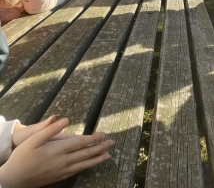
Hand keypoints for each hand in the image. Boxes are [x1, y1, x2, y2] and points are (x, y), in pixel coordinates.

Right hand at [0, 118, 114, 187]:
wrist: (14, 180)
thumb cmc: (22, 157)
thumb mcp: (33, 140)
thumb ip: (50, 129)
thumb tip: (65, 119)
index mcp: (57, 150)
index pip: (80, 143)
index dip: (94, 139)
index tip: (104, 135)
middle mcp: (63, 161)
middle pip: (86, 154)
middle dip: (100, 148)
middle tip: (112, 143)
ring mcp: (62, 171)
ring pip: (84, 164)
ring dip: (96, 159)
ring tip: (108, 155)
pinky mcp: (59, 177)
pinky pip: (77, 171)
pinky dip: (87, 166)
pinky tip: (90, 164)